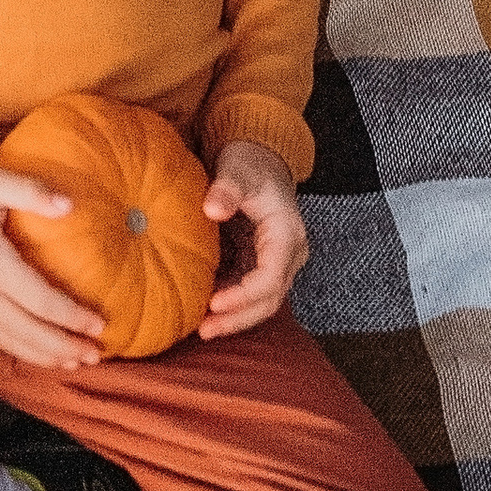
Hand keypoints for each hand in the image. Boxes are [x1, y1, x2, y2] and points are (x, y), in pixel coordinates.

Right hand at [0, 156, 106, 370]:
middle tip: (96, 355)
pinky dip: (19, 349)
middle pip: (25, 332)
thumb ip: (27, 189)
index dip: (70, 316)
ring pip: (7, 341)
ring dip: (43, 355)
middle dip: (62, 346)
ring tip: (75, 361)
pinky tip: (39, 351)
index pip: (37, 300)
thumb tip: (69, 205)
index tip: (100, 323)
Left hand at [196, 139, 308, 337]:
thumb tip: (212, 209)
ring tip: (202, 329)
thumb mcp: (238, 169)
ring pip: (262, 302)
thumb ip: (227, 188)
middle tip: (205, 330)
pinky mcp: (261, 264)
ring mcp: (276, 262)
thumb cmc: (250, 163)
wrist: (260, 160)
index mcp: (286, 234)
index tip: (214, 302)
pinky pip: (249, 293)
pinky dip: (230, 305)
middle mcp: (288, 254)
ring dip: (234, 318)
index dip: (244, 295)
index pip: (271, 277)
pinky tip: (204, 311)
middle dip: (238, 317)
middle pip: (269, 299)